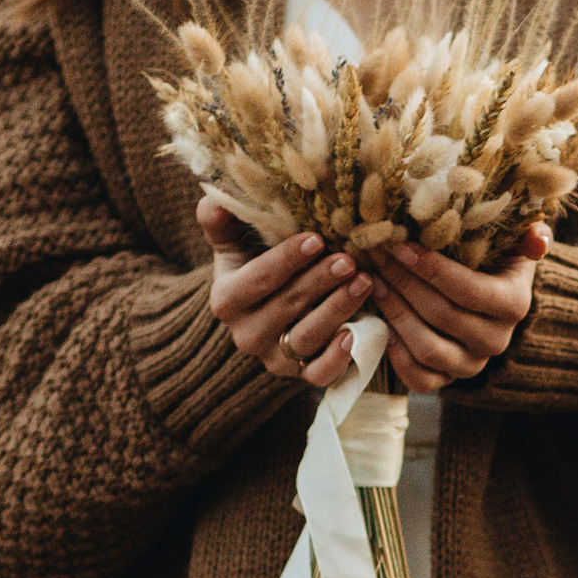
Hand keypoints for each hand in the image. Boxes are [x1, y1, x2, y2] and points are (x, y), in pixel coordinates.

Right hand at [204, 204, 372, 390]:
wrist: (266, 314)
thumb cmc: (254, 268)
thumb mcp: (233, 246)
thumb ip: (221, 224)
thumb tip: (213, 201)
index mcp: (227, 300)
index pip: (258, 279)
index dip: (287, 260)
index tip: (316, 239)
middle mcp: (246, 335)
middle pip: (287, 306)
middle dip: (321, 280)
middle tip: (350, 259)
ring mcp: (274, 359)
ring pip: (307, 337)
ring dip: (338, 309)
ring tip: (364, 282)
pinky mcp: (300, 377)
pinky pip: (319, 375)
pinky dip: (337, 359)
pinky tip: (354, 335)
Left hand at [369, 223, 550, 389]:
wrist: (487, 294)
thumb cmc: (494, 257)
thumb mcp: (513, 240)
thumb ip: (528, 235)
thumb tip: (538, 242)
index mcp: (514, 304)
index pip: (467, 290)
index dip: (430, 268)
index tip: (400, 245)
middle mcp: (496, 341)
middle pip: (441, 316)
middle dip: (403, 282)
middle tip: (376, 254)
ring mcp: (472, 365)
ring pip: (427, 348)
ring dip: (394, 313)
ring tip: (373, 282)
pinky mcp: (448, 380)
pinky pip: (420, 379)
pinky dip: (396, 355)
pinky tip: (380, 322)